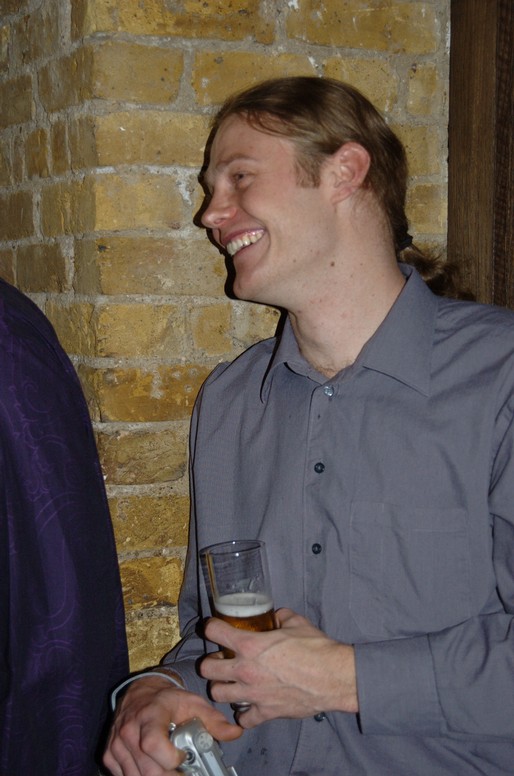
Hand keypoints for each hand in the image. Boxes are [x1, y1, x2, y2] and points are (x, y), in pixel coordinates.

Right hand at [103, 674, 242, 775]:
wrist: (140, 693)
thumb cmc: (168, 700)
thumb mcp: (192, 704)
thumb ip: (213, 721)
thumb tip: (235, 733)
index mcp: (149, 715)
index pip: (153, 744)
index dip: (171, 758)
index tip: (184, 756)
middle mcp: (128, 731)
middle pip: (148, 770)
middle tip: (185, 774)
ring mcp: (116, 745)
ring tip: (175, 771)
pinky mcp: (109, 755)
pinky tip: (156, 770)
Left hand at [200, 608, 357, 727]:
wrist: (333, 677)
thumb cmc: (316, 648)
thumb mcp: (296, 622)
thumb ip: (280, 617)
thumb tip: (276, 617)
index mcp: (250, 645)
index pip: (214, 632)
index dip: (211, 627)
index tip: (213, 627)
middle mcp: (245, 670)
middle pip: (207, 668)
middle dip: (210, 662)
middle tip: (220, 659)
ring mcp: (253, 694)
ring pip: (218, 694)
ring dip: (222, 687)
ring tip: (231, 682)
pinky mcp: (265, 712)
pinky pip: (243, 718)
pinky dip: (244, 713)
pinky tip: (250, 705)